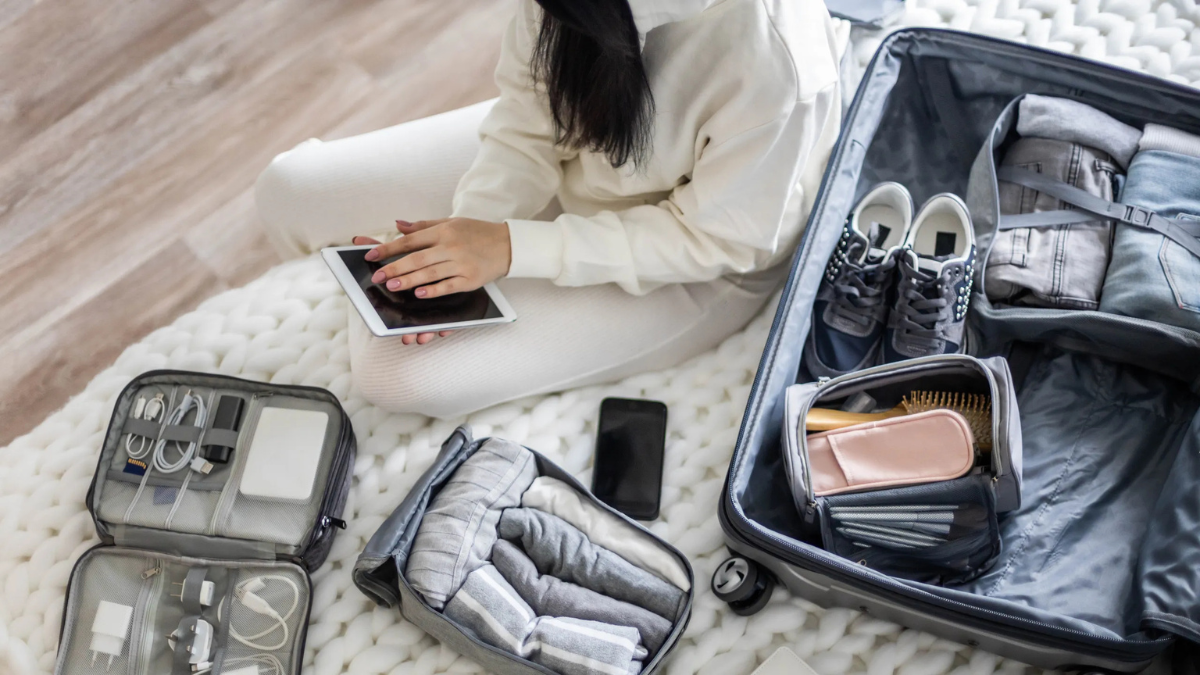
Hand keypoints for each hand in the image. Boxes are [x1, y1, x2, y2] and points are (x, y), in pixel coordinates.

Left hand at [352, 218, 510, 344]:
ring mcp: (461, 264)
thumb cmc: (478, 233)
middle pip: (417, 258)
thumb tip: (398, 225)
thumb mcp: (451, 223)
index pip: (410, 240)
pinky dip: (433, 290)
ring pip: (430, 273)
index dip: (389, 248)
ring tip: (392, 285)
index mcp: (443, 231)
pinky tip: (419, 294)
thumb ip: (423, 226)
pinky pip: (448, 286)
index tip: (371, 255)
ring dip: (409, 280)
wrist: (508, 244)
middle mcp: (451, 247)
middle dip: (395, 267)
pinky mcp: (471, 280)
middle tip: (377, 276)